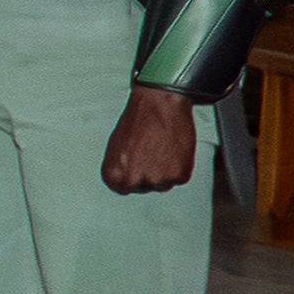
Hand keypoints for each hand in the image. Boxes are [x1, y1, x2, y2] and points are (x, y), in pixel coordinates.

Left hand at [102, 82, 200, 196]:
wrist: (158, 104)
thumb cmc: (137, 120)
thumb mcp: (117, 147)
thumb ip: (120, 166)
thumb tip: (126, 174)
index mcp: (113, 175)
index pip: (124, 188)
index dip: (134, 176)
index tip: (139, 165)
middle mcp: (133, 181)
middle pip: (145, 187)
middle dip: (150, 173)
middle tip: (153, 153)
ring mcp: (156, 180)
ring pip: (164, 183)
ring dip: (166, 170)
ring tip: (162, 147)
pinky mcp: (178, 175)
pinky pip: (180, 177)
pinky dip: (180, 165)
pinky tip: (173, 149)